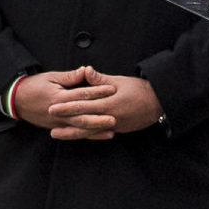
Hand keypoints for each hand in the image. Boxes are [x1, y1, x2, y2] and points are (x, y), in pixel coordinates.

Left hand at [18, 67, 163, 139]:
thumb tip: (85, 71)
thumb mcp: (120, 81)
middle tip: (49, 120)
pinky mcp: (117, 129)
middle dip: (64, 121)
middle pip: (82, 121)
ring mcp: (113, 125)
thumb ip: (101, 79)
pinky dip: (86, 135)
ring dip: (71, 133)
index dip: (66, 106)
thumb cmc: (141, 89)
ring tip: (56, 134)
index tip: (52, 106)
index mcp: (108, 103)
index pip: (83, 105)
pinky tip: (77, 137)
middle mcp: (109, 117)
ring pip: (88, 131)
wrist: (159, 103)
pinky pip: (98, 134)